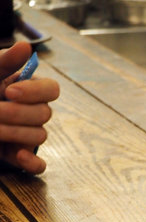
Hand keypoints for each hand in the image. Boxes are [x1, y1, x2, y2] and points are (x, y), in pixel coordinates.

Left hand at [0, 42, 59, 173]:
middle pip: (45, 114)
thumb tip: (26, 46)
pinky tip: (18, 155)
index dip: (36, 92)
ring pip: (40, 135)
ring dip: (15, 132)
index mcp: (29, 90)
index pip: (52, 89)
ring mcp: (27, 134)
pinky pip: (38, 165)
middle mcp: (33, 112)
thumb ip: (6, 63)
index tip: (10, 91)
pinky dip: (32, 163)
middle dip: (18, 113)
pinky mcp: (19, 155)